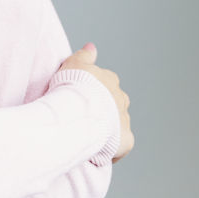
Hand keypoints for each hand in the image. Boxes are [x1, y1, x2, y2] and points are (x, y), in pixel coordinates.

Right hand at [57, 42, 134, 162]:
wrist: (78, 112)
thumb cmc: (72, 87)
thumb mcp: (73, 62)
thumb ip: (84, 55)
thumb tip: (92, 47)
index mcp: (110, 79)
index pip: (105, 84)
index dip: (93, 91)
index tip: (81, 97)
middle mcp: (121, 98)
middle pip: (114, 103)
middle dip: (104, 109)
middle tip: (85, 116)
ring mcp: (124, 119)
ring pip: (118, 123)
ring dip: (108, 127)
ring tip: (89, 133)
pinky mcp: (126, 140)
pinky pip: (122, 145)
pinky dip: (113, 148)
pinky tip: (100, 151)